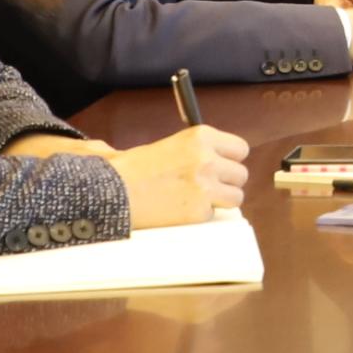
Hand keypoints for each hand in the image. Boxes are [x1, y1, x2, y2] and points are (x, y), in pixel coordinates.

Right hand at [111, 125, 249, 226]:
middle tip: (206, 186)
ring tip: (198, 199)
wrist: (112, 192)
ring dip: (220, 200)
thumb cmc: (134, 169)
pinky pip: (214, 215)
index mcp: (201, 137)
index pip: (240, 149)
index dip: (230, 160)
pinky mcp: (199, 211)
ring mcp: (205, 186)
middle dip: (226, 182)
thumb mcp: (169, 145)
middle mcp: (207, 159)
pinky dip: (201, 216)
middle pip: (241, 174)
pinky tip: (181, 210)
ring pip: (236, 197)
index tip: (221, 166)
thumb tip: (219, 157)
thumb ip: (197, 150)